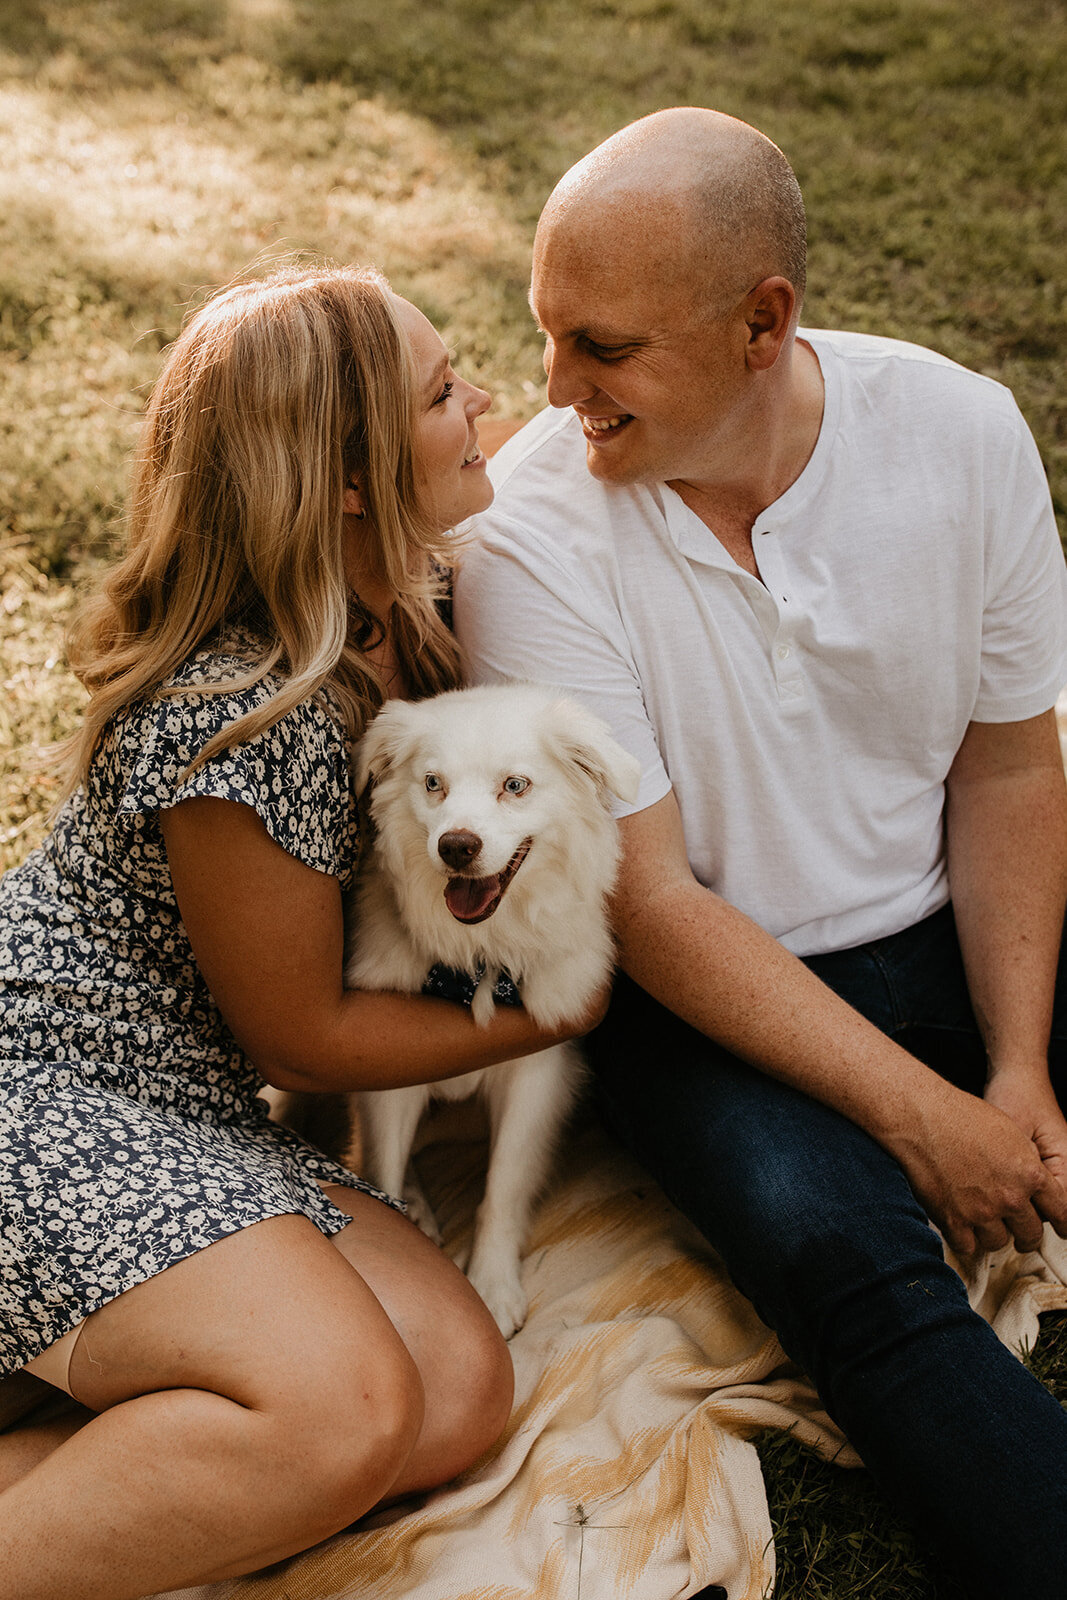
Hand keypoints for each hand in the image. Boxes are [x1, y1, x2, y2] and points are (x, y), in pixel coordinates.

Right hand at [893, 1075, 1066, 1256]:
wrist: (921, 1118)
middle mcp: (1011, 1198)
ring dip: (993, 1234)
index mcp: (1030, 1174)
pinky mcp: (952, 1220)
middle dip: (1025, 1233)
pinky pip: (967, 1246)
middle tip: (1016, 1229)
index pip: (1062, 1212)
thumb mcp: (1011, 1132)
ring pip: (998, 1243)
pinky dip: (965, 1238)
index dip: (1062, 1222)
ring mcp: (981, 1212)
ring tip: (982, 1220)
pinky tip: (960, 1225)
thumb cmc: (962, 1117)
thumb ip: (1028, 1164)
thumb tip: (1034, 1184)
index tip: (1059, 1228)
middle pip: (1030, 1234)